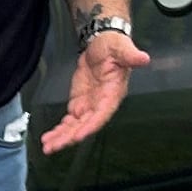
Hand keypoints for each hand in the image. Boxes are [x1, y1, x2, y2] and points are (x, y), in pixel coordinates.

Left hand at [40, 27, 149, 154]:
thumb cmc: (114, 46)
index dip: (90, 126)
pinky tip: (48, 139)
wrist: (101, 43)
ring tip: (48, 147)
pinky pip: (68, 122)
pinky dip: (59, 130)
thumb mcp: (122, 48)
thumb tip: (144, 58)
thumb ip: (131, 56)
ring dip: (61, 138)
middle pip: (85, 125)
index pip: (102, 114)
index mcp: (112, 94)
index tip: (78, 135)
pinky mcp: (78, 105)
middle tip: (54, 147)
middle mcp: (101, 105)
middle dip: (70, 137)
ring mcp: (89, 107)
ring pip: (75, 127)